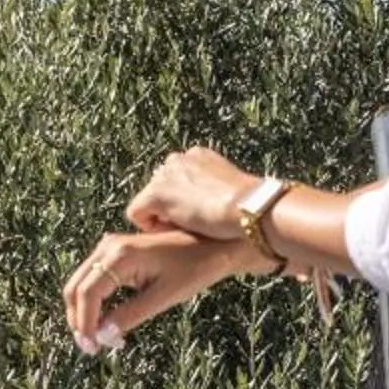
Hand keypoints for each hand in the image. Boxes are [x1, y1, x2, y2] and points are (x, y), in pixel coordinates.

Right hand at [60, 227, 255, 354]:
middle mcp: (108, 247)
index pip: (87, 293)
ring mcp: (110, 247)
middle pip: (76, 286)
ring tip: (98, 340)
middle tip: (90, 348)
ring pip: (82, 283)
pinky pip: (94, 279)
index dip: (84, 323)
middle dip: (78, 319)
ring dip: (83, 312)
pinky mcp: (116, 253)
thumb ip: (130, 316)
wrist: (212, 244)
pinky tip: (106, 321)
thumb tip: (103, 337)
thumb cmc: (192, 269)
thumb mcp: (164, 297)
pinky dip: (93, 302)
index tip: (92, 349)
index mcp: (119, 255)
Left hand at [125, 147, 258, 241]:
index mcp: (198, 156)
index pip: (178, 177)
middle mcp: (178, 160)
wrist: (249, 208)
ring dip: (162, 216)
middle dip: (170, 206)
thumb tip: (219, 206)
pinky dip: (150, 226)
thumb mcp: (233, 191)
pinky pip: (137, 213)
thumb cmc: (251, 207)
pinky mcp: (156, 194)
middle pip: (161, 187)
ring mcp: (165, 176)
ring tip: (183, 231)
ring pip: (149, 200)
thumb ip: (218, 191)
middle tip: (189, 226)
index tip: (200, 216)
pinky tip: (170, 233)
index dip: (184, 200)